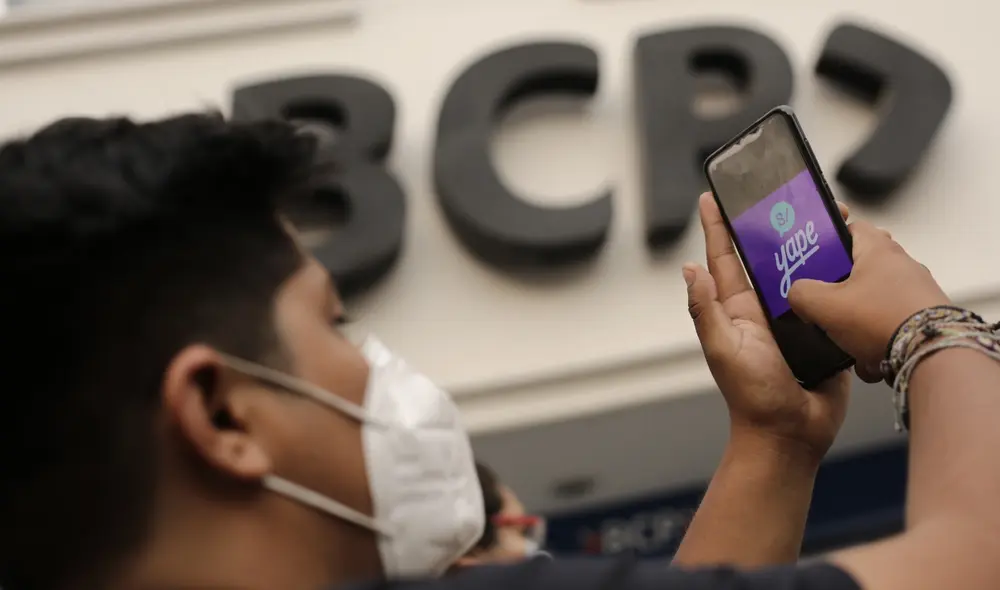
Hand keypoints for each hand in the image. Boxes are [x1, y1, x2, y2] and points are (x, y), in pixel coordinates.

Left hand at [685, 193, 849, 461]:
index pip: (725, 259)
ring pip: (800, 272)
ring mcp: (794, 319)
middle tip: (775, 192)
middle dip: (768, 225)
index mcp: (737, 309)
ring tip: (820, 214)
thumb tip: (688, 269)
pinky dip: (837, 275)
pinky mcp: (823, 330)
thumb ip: (707, 309)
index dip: (718, 227)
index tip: (712, 196)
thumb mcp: (723, 349)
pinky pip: (829, 296)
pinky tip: (849, 254)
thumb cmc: (752, 396)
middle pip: (765, 257)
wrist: (792, 433)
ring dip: (809, 245)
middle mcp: (764, 309)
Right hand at [788, 221, 949, 381]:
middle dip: (839, 290)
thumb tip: (797, 294)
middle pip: (859, 269)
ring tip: (847, 339)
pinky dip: (877, 340)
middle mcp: (902, 265)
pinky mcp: (924, 317)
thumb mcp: (824, 306)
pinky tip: (870, 358)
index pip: (852, 227)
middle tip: (823, 302)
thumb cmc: (882, 320)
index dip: (830, 237)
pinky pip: (889, 324)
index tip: (814, 253)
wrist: (932, 354)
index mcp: (878, 250)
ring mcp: (916, 291)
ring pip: (873, 302)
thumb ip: (801, 294)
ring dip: (857, 322)